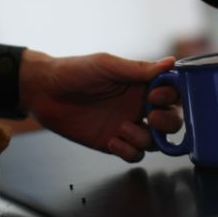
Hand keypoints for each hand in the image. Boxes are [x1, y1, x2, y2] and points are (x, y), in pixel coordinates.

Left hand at [20, 51, 183, 162]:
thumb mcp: (107, 65)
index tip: (157, 94)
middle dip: (168, 121)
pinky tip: (112, 140)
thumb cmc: (74, 71)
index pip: (173, 92)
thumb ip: (138, 69)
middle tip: (151, 116)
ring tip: (122, 128)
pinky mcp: (112, 142)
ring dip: (144, 137)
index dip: (173, 96)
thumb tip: (170, 62)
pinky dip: (129, 151)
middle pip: (171, 120)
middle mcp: (138, 105)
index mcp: (141, 84)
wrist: (44, 91)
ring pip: (155, 141)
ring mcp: (127, 125)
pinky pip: (134, 155)